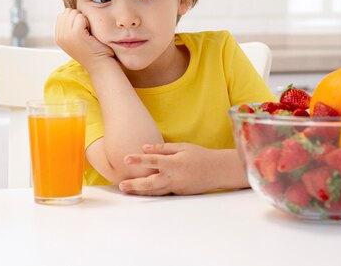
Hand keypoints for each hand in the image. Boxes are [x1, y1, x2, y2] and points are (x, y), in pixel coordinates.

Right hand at [55, 8, 113, 69]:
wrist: (100, 65)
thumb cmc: (93, 51)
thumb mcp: (76, 39)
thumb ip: (70, 27)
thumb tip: (69, 11)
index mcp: (58, 37)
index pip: (62, 15)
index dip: (74, 18)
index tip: (82, 31)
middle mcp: (60, 37)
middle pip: (67, 12)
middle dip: (78, 17)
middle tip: (86, 31)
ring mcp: (66, 36)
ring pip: (73, 13)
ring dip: (83, 19)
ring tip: (88, 33)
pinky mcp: (76, 34)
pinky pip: (80, 17)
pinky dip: (88, 22)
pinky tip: (90, 33)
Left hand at [118, 143, 247, 195]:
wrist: (218, 171)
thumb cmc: (200, 156)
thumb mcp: (183, 147)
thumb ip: (163, 149)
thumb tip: (144, 147)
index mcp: (175, 164)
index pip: (153, 161)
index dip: (138, 160)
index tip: (125, 158)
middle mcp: (174, 178)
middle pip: (150, 183)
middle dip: (134, 185)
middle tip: (121, 185)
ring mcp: (176, 188)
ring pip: (155, 192)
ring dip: (140, 192)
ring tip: (127, 190)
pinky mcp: (179, 193)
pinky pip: (162, 193)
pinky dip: (151, 193)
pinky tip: (141, 193)